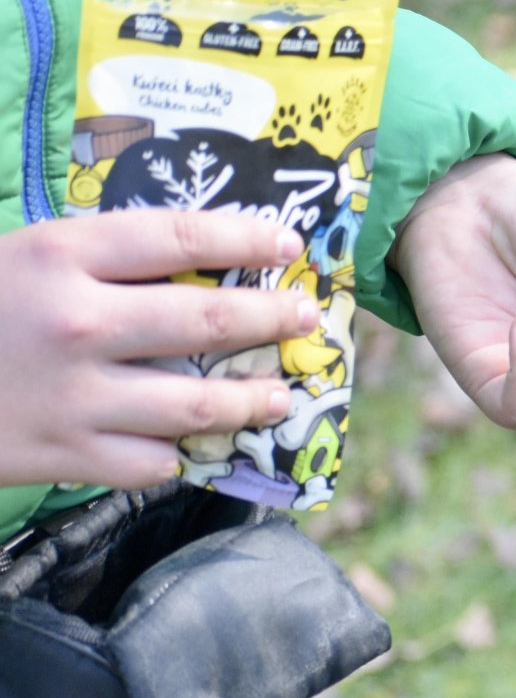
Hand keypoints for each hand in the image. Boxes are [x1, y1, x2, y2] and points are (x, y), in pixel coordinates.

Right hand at [0, 211, 315, 489]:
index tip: (287, 244)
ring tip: (279, 395)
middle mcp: (75, 322)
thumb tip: (198, 258)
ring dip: (249, 401)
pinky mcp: (61, 454)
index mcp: (58, 256)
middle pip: (205, 323)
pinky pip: (150, 460)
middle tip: (305, 319)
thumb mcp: (19, 258)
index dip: (244, 238)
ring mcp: (72, 395)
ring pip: (194, 404)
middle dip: (270, 321)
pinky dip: (178, 453)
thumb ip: (99, 260)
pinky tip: (195, 445)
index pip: (179, 237)